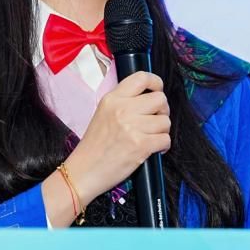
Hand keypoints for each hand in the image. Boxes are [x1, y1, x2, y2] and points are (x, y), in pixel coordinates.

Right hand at [63, 71, 170, 205]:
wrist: (84, 171)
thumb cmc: (94, 146)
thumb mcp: (103, 113)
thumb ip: (123, 102)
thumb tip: (150, 98)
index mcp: (112, 99)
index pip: (142, 78)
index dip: (156, 83)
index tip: (158, 91)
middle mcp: (122, 109)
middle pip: (160, 99)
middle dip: (162, 111)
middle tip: (155, 121)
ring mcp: (132, 127)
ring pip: (165, 121)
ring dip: (162, 131)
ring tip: (151, 137)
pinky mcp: (140, 145)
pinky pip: (165, 139)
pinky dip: (163, 146)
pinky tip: (153, 149)